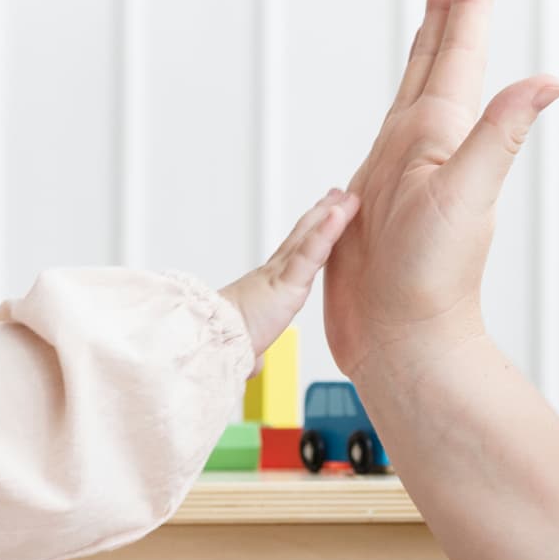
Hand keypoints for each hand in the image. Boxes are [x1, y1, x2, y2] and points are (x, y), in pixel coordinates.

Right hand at [221, 188, 360, 368]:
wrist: (209, 344)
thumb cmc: (222, 345)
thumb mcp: (248, 346)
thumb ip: (255, 351)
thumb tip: (255, 364)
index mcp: (267, 287)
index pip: (294, 255)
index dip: (310, 235)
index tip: (323, 217)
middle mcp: (273, 274)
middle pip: (304, 236)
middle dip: (322, 214)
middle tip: (339, 195)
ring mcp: (279, 275)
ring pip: (309, 238)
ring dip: (331, 215)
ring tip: (349, 197)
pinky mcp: (284, 283)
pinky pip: (309, 253)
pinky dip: (325, 233)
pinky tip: (338, 213)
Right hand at [324, 0, 558, 376]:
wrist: (401, 339)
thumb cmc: (433, 279)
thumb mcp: (468, 193)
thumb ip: (500, 132)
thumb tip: (550, 82)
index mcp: (440, 139)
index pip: (458, 62)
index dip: (466, 14)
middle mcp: (421, 151)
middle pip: (437, 69)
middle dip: (447, 21)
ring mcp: (397, 175)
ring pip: (411, 98)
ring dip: (423, 56)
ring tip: (432, 20)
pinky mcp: (372, 202)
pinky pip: (383, 141)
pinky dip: (394, 113)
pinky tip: (401, 114)